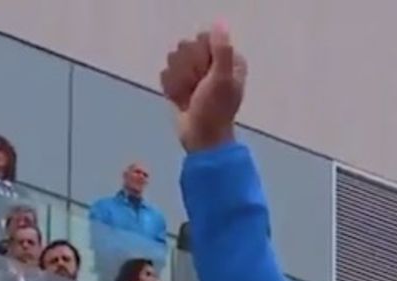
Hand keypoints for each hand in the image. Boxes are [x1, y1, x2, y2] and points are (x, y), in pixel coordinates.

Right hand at [160, 22, 246, 151]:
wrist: (201, 139)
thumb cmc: (215, 110)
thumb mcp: (222, 80)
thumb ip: (222, 51)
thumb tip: (220, 25)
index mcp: (230, 61)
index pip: (204, 39)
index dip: (200, 54)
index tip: (206, 73)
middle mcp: (214, 64)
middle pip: (187, 47)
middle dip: (187, 69)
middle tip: (197, 88)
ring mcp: (197, 75)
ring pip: (174, 60)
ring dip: (178, 80)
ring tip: (189, 97)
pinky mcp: (182, 85)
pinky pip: (166, 75)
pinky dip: (171, 89)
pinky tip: (181, 101)